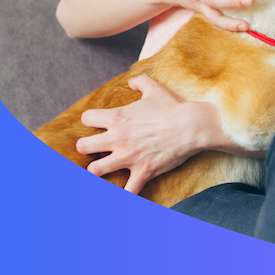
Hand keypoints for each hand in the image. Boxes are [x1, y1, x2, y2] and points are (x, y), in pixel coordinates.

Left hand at [76, 75, 211, 194]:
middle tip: (95, 149)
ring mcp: (129, 157)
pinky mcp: (143, 171)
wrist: (192, 126)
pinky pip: (127, 190)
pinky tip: (122, 192)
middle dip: (86, 147)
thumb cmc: (172, 107)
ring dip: (97, 170)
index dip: (90, 121)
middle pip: (83, 146)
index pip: (86, 118)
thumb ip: (139, 81)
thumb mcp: (154, 88)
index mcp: (117, 117)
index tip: (97, 124)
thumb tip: (131, 81)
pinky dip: (124, 193)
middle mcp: (118, 138)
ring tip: (102, 169)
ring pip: (95, 170)